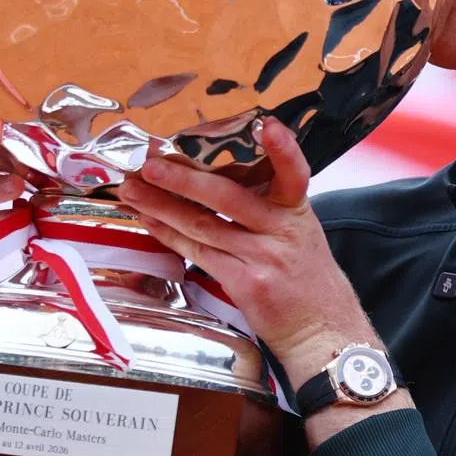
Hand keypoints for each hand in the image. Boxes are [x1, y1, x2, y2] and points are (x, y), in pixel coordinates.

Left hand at [118, 118, 374, 387]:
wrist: (322, 330)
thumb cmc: (308, 279)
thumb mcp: (302, 233)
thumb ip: (271, 206)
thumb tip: (223, 179)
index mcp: (298, 212)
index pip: (295, 173)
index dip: (283, 149)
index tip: (267, 124)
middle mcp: (282, 231)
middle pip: (228, 197)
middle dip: (184, 178)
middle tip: (150, 163)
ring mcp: (263, 258)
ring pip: (204, 224)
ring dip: (162, 205)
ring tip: (133, 188)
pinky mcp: (245, 283)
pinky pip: (199, 253)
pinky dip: (170, 234)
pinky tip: (150, 220)